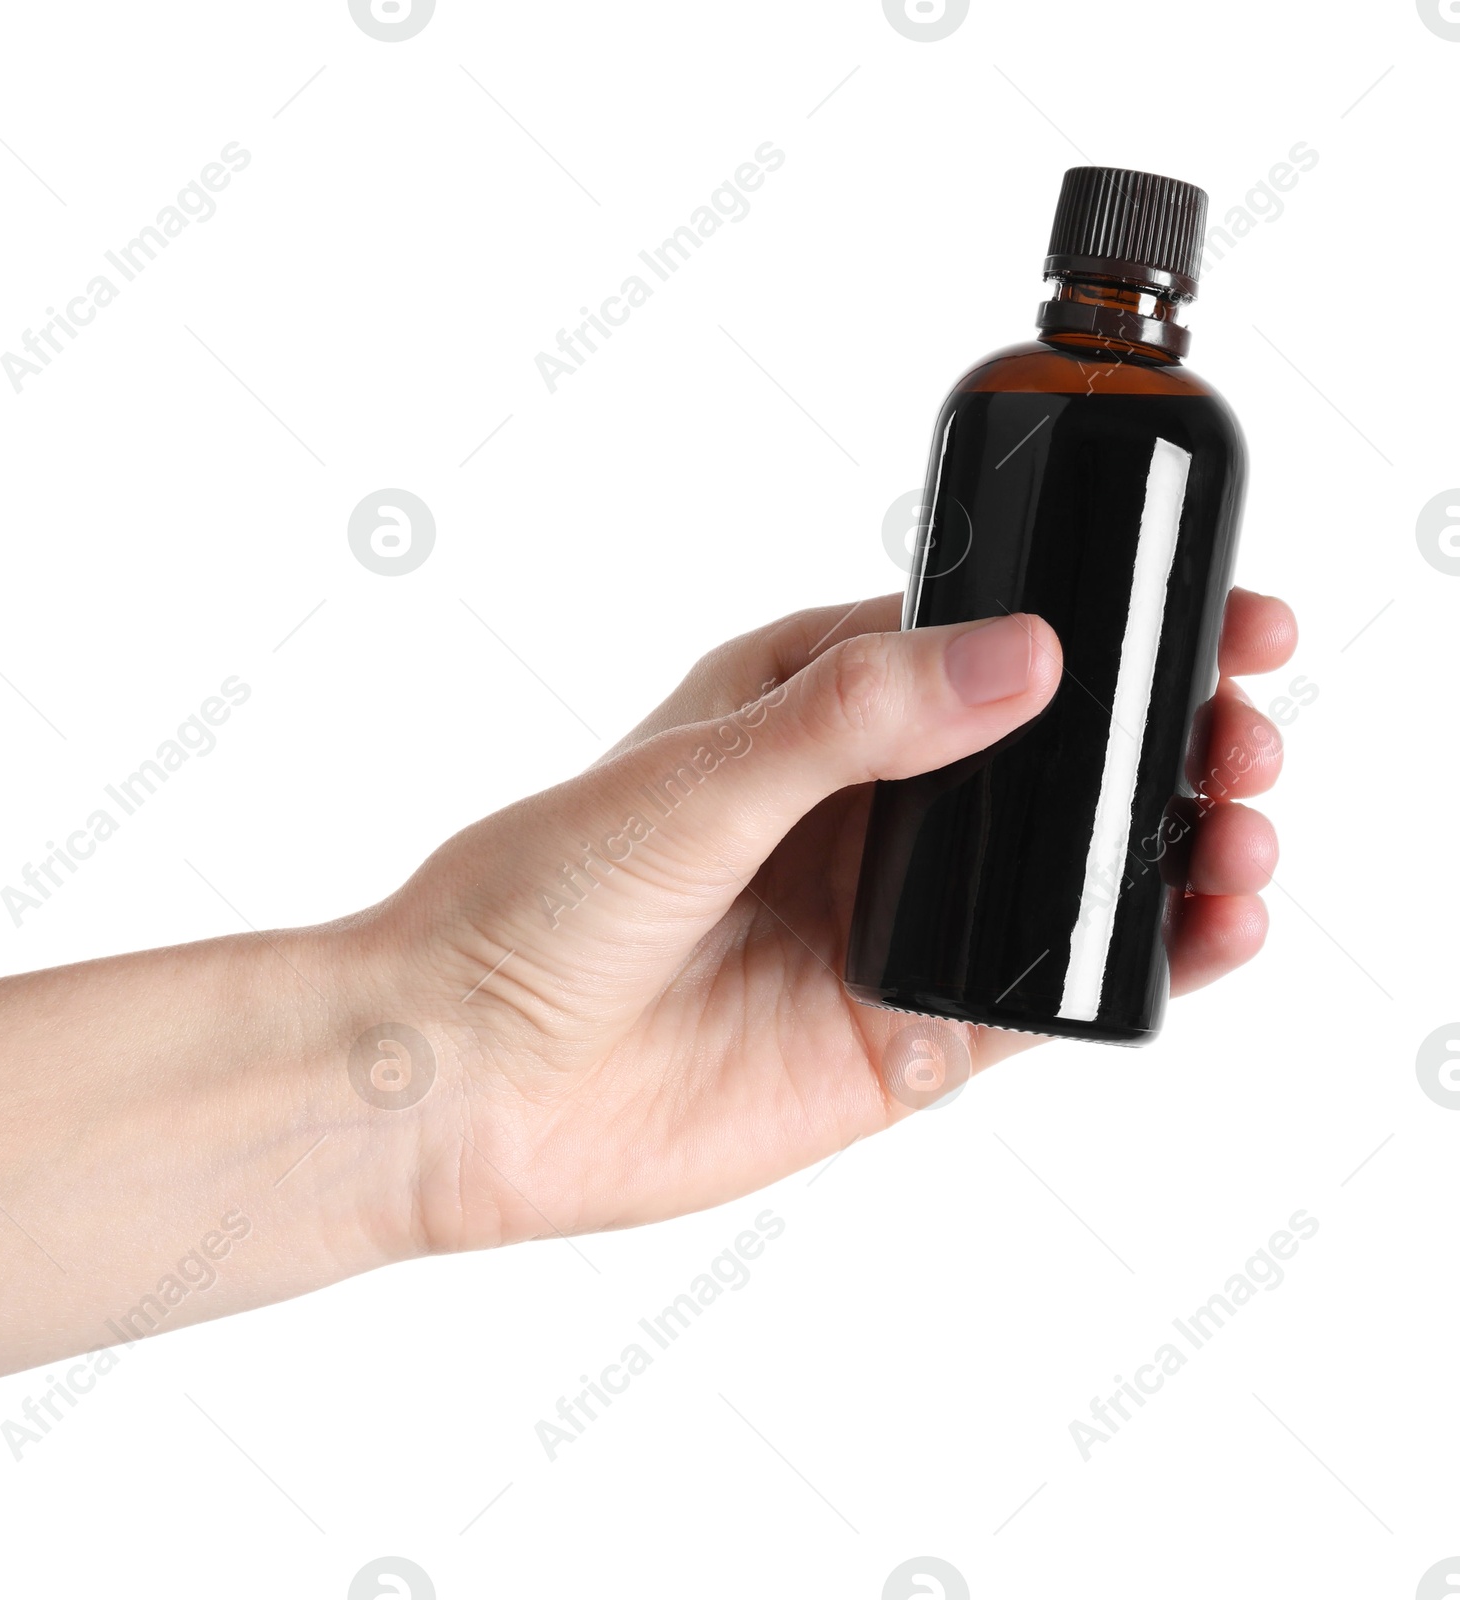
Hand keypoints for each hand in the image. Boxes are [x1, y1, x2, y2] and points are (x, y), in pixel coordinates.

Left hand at [350, 588, 1295, 1259]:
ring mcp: (889, 920)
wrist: (468, 1076)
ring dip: (1171, 843)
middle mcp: (863, 808)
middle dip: (1164, 735)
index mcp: (812, 708)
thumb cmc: (536, 902)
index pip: (988, 643)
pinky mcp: (900, 1031)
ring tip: (1244, 828)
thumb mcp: (697, 778)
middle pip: (1052, 755)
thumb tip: (1024, 658)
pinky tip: (1207, 931)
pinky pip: (1043, 989)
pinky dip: (1135, 961)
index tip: (1216, 614)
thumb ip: (856, 719)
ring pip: (1067, 870)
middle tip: (1244, 732)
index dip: (1107, 626)